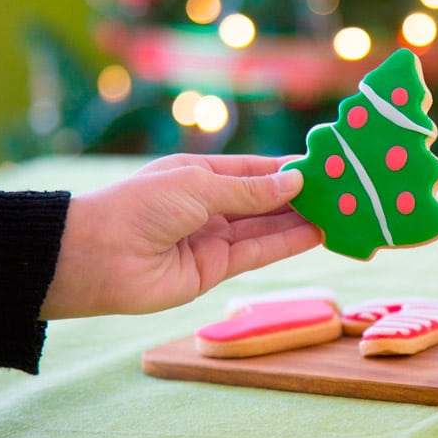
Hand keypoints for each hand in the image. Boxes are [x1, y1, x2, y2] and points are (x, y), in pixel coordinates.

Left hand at [39, 154, 320, 318]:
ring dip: (300, 221)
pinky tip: (316, 233)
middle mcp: (209, 205)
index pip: (254, 170)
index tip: (325, 167)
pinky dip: (286, 244)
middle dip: (300, 196)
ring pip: (265, 228)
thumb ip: (250, 190)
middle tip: (342, 192)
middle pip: (263, 200)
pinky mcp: (214, 270)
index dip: (288, 170)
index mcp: (200, 174)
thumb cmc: (142, 206)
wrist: (96, 258)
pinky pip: (257, 254)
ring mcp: (212, 238)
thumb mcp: (199, 185)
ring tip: (339, 213)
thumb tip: (295, 181)